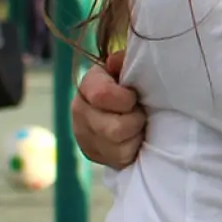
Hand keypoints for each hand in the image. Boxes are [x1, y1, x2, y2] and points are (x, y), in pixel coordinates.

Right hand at [74, 52, 146, 167]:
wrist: (137, 109)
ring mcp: (82, 133)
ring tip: (139, 128)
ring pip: (115, 147)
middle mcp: (80, 108)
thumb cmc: (140, 86)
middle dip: (134, 122)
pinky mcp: (91, 153)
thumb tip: (115, 61)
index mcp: (90, 83)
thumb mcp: (137, 70)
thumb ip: (127, 63)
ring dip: (134, 138)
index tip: (134, 98)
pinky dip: (130, 152)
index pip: (101, 95)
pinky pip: (116, 160)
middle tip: (141, 115)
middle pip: (112, 129)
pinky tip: (133, 141)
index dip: (124, 99)